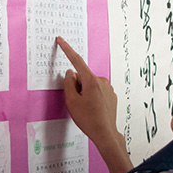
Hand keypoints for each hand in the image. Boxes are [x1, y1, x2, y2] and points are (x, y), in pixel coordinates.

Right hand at [57, 36, 132, 172]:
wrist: (105, 133)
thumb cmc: (88, 119)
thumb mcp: (71, 101)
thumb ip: (68, 84)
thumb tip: (70, 73)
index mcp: (91, 80)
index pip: (76, 61)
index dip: (67, 50)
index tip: (61, 40)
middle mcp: (102, 81)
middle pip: (82, 77)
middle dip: (76, 87)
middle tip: (77, 103)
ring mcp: (108, 88)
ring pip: (90, 85)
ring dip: (84, 93)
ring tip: (86, 109)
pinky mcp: (111, 95)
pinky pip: (97, 91)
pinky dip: (92, 97)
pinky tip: (93, 109)